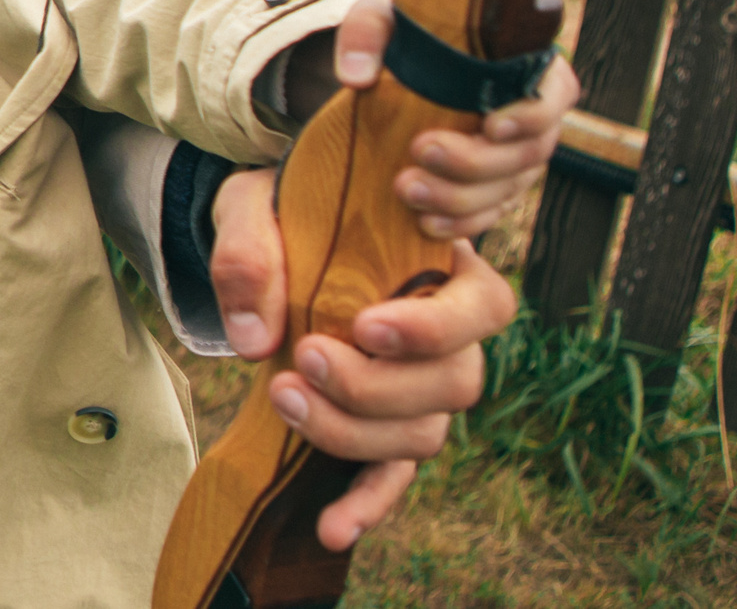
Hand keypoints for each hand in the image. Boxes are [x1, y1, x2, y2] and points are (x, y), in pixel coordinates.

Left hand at [208, 179, 512, 550]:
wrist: (263, 244)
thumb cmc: (277, 218)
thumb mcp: (252, 209)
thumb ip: (250, 255)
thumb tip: (255, 340)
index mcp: (443, 267)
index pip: (486, 306)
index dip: (434, 328)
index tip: (367, 326)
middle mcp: (448, 337)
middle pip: (454, 384)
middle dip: (375, 385)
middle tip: (304, 356)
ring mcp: (420, 390)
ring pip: (423, 434)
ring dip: (353, 431)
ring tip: (282, 396)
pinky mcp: (382, 428)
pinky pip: (392, 477)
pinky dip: (365, 503)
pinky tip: (332, 527)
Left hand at [292, 0, 578, 238]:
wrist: (401, 68)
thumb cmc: (407, 36)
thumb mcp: (385, 21)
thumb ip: (368, 35)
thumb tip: (355, 76)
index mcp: (527, 68)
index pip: (555, 94)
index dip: (532, 115)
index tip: (491, 124)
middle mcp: (533, 117)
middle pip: (527, 152)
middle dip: (475, 160)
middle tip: (422, 149)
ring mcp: (517, 158)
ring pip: (506, 190)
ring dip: (459, 197)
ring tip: (407, 189)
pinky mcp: (494, 188)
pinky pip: (489, 214)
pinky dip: (460, 223)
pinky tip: (426, 224)